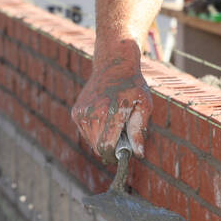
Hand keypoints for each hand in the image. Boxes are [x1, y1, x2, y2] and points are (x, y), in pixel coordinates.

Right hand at [71, 42, 152, 161]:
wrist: (113, 65)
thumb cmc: (133, 87)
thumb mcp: (144, 106)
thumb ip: (139, 131)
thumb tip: (138, 154)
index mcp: (109, 113)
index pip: (106, 147)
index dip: (116, 155)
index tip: (125, 152)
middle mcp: (91, 114)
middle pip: (98, 148)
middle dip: (111, 148)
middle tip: (123, 135)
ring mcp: (81, 113)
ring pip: (91, 142)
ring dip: (103, 140)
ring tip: (116, 124)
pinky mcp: (76, 113)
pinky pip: (86, 133)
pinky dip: (96, 132)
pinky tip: (106, 118)